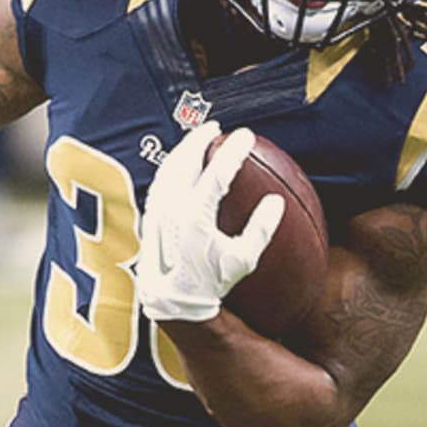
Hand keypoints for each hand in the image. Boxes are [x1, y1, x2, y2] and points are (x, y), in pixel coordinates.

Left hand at [137, 121, 284, 322]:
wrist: (172, 298)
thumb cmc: (212, 282)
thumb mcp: (242, 262)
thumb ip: (260, 232)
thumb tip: (275, 202)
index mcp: (196, 218)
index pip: (216, 173)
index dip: (233, 151)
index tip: (247, 136)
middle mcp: (173, 209)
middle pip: (185, 161)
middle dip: (200, 139)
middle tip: (217, 128)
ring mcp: (158, 210)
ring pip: (168, 167)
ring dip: (184, 148)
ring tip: (199, 138)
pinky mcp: (151, 214)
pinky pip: (161, 179)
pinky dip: (172, 164)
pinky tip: (182, 162)